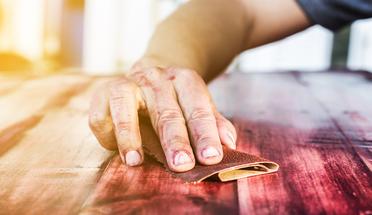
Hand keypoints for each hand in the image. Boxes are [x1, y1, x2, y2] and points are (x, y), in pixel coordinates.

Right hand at [88, 59, 236, 171]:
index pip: (198, 109)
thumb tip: (230, 144)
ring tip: (135, 161)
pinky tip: (117, 151)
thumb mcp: (198, 105)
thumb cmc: (176, 99)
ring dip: (130, 135)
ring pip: (126, 106)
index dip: (205, 134)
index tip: (211, 157)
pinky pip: (101, 115)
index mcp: (185, 81)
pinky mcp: (103, 93)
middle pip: (165, 111)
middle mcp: (156, 79)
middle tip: (182, 165)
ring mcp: (128, 83)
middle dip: (174, 140)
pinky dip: (108, 134)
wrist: (149, 72)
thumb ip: (214, 123)